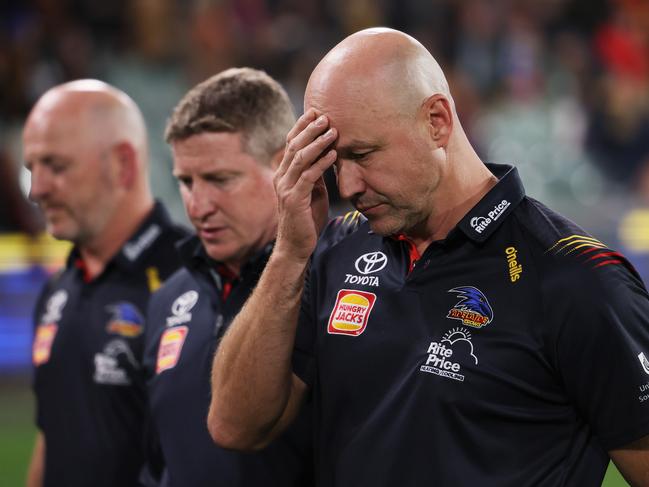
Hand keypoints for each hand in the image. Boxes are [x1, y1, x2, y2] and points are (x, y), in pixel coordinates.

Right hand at [273, 109, 337, 261]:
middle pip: (293, 146)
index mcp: (284, 174)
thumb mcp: (312, 191)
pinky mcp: (295, 200)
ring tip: (332, 130)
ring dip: (317, 142)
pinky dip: (321, 163)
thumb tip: (326, 154)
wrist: (295, 247)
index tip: (315, 111)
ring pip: (300, 158)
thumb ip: (314, 173)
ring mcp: (286, 189)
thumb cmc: (306, 219)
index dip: (301, 126)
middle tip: (325, 115)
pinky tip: (333, 154)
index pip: (290, 143)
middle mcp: (281, 178)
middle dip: (309, 129)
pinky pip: (309, 177)